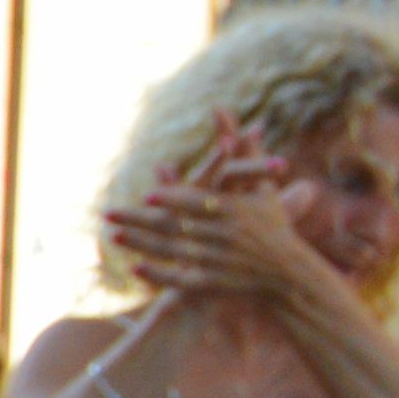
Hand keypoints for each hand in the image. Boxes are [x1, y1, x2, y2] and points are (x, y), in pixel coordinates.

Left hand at [106, 124, 335, 313]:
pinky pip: (181, 279)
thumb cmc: (274, 225)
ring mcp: (217, 262)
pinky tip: (134, 268)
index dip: (176, 200)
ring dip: (142, 245)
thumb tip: (230, 113)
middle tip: (109, 214)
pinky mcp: (212, 284)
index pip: (201, 204)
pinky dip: (159, 274)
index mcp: (236, 212)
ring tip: (113, 237)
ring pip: (173, 252)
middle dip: (142, 222)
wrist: (288, 274)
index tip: (148, 194)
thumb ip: (244, 152)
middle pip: (178, 227)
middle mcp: (225, 236)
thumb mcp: (264, 188)